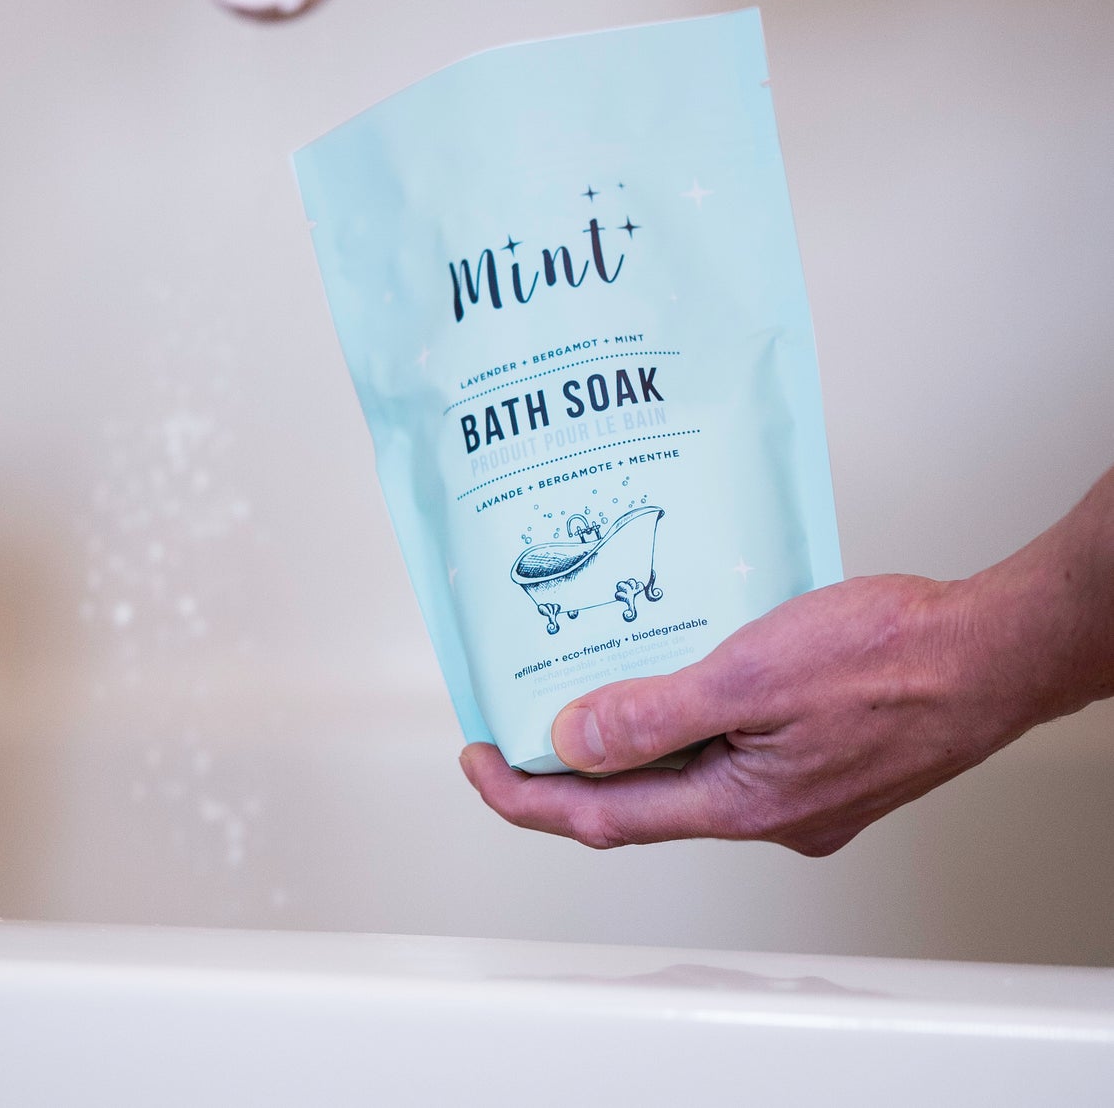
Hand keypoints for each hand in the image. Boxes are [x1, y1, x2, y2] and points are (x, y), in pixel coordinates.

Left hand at [461, 472, 1113, 852]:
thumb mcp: (752, 675)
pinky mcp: (817, 760)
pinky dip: (685, 722)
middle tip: (511, 724)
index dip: (528, 796)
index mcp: (741, 804)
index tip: (478, 762)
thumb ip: (656, 713)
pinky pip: (727, 751)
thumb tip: (572, 738)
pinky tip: (674, 675)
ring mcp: (794, 792)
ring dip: (630, 739)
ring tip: (582, 685)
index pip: (603, 817)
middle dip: (567, 768)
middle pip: (638, 801)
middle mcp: (765, 813)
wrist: (990, 651)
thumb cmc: (891, 656)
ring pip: (685, 774)